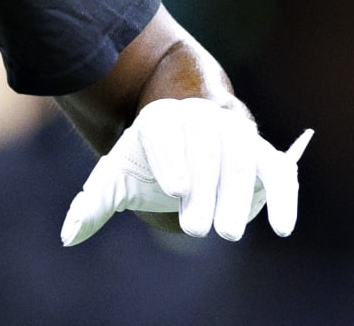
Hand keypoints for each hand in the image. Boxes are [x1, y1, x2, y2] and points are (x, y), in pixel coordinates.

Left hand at [60, 97, 312, 245]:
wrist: (183, 144)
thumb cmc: (145, 165)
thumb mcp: (116, 179)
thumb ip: (94, 203)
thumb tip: (69, 235)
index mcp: (159, 118)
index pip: (165, 132)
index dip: (171, 158)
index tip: (175, 188)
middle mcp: (200, 118)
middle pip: (205, 147)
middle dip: (203, 188)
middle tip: (195, 229)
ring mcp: (235, 133)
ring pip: (240, 159)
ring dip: (235, 197)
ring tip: (226, 234)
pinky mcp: (264, 155)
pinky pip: (279, 172)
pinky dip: (284, 197)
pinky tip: (283, 228)